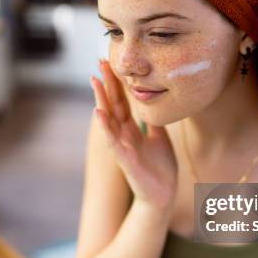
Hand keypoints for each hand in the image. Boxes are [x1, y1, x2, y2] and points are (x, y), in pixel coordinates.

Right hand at [91, 59, 177, 210]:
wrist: (163, 195)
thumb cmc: (160, 168)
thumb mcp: (160, 138)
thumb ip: (154, 122)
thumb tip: (156, 103)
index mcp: (132, 129)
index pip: (122, 101)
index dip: (117, 83)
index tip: (111, 63)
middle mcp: (124, 135)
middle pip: (113, 104)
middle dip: (107, 84)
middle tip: (100, 61)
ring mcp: (123, 147)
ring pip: (109, 119)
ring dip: (101, 99)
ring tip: (94, 81)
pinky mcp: (126, 160)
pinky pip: (114, 141)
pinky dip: (106, 127)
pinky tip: (100, 113)